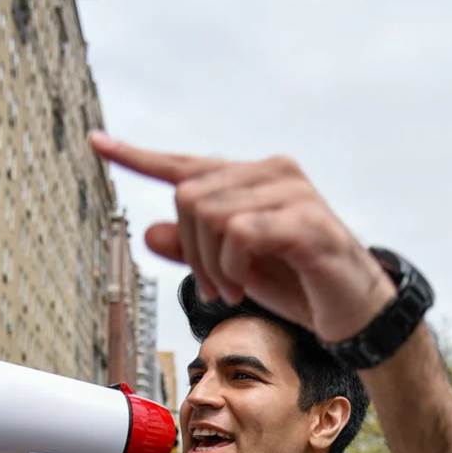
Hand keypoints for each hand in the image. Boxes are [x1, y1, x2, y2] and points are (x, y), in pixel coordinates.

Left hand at [89, 132, 395, 343]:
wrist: (354, 309)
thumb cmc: (299, 283)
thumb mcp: (235, 270)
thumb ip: (195, 251)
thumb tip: (150, 233)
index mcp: (250, 179)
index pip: (185, 164)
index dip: (138, 157)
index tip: (97, 143)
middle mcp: (269, 172)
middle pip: (187, 195)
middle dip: (188, 251)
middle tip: (210, 288)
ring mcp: (290, 190)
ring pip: (209, 213)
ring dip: (210, 265)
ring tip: (230, 291)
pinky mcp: (304, 218)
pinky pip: (238, 232)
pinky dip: (231, 266)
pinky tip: (243, 286)